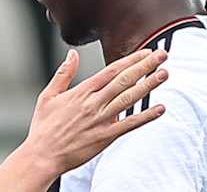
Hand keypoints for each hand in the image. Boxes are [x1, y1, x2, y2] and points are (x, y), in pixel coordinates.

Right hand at [12, 49, 168, 173]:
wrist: (42, 155)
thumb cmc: (44, 127)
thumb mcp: (48, 95)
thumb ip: (63, 73)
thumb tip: (72, 54)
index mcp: (82, 91)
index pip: (111, 70)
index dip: (131, 60)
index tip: (145, 52)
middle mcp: (94, 103)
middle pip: (124, 80)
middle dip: (145, 66)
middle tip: (162, 55)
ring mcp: (101, 120)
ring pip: (129, 99)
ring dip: (148, 85)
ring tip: (164, 74)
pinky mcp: (105, 137)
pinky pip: (129, 124)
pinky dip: (146, 116)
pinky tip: (160, 108)